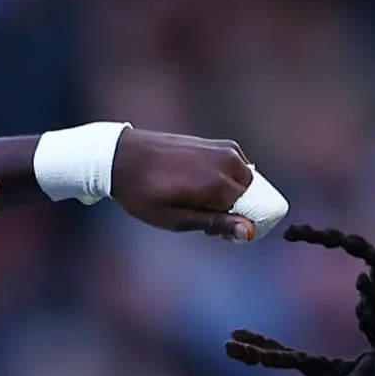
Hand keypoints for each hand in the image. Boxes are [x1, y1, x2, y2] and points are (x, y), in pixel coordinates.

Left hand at [111, 130, 264, 237]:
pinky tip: (201, 185)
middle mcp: (227, 163)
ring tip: (200, 202)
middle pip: (250, 197)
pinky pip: (237, 167)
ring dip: (231, 195)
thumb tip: (251, 232)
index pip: (250, 213)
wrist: (122, 156)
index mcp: (217, 184)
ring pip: (245, 182)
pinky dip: (226, 179)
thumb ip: (216, 224)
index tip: (210, 232)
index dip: (233, 226)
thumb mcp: (176, 219)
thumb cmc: (144, 194)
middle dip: (234, 210)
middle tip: (202, 218)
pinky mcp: (218, 143)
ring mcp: (224, 149)